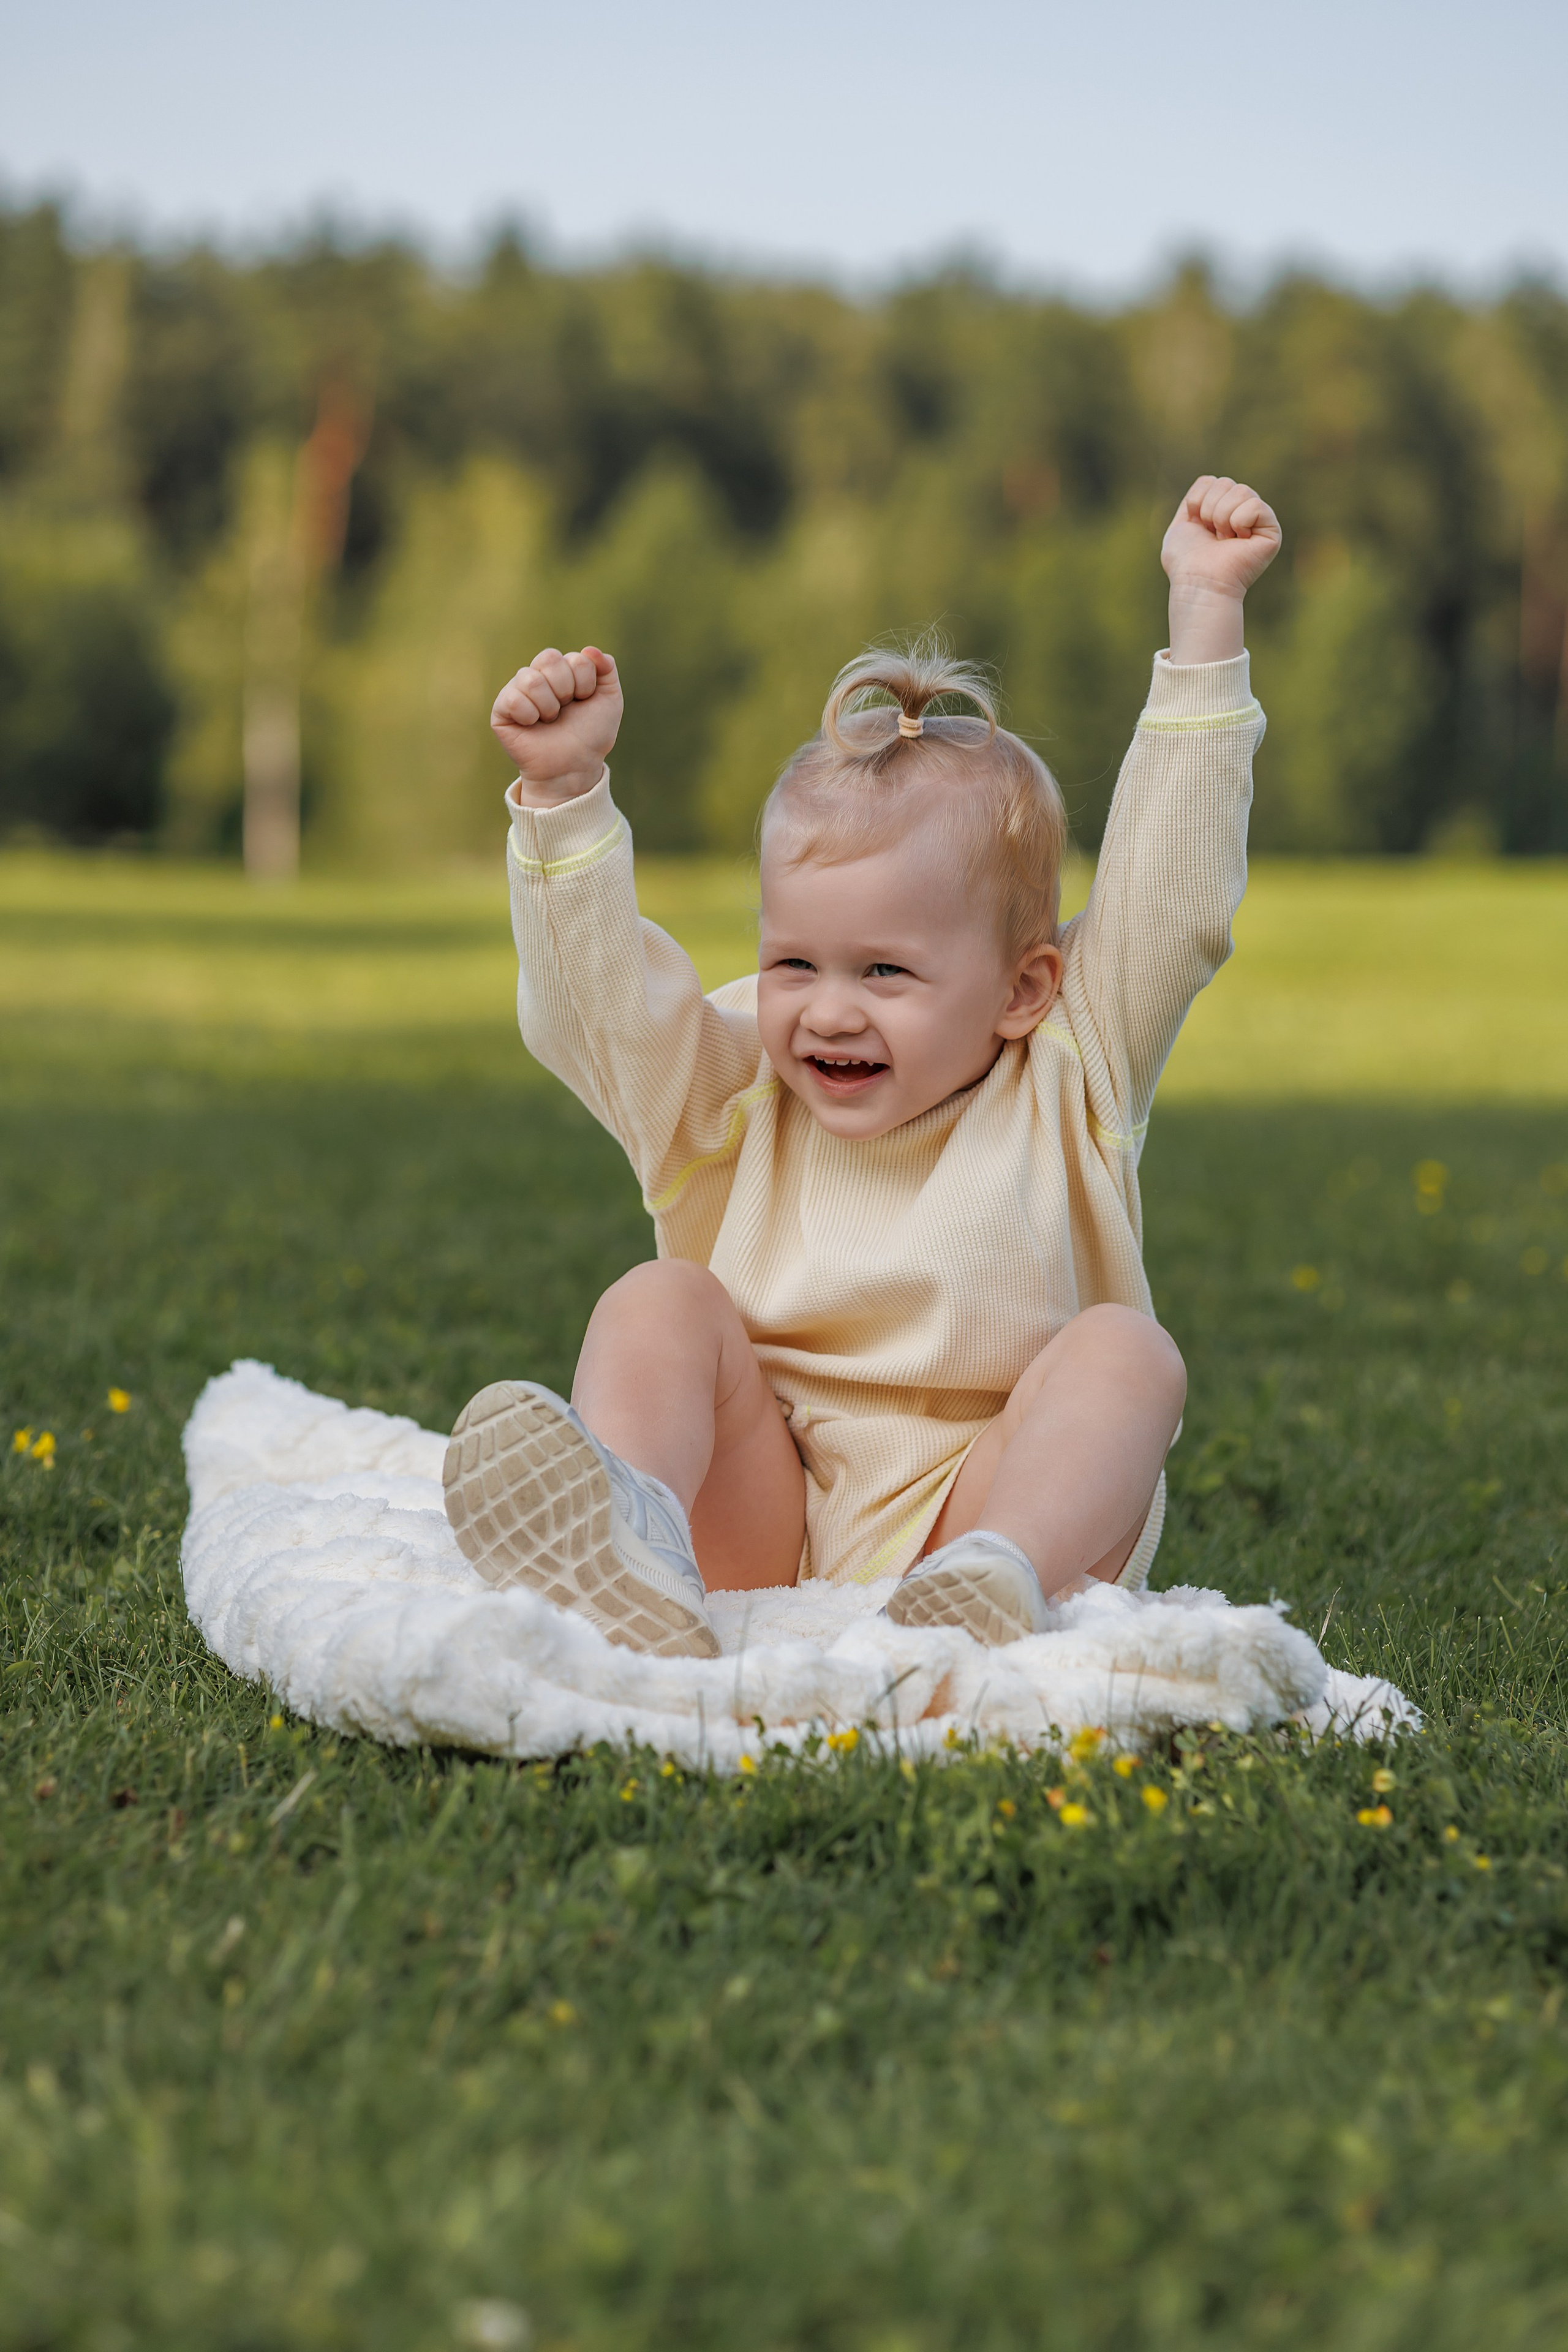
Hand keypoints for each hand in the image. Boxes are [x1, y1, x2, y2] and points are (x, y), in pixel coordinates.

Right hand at [492, 646, 621, 802]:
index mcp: (562, 670)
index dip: (585, 682)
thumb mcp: (609, 700)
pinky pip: (513, 698)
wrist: (573, 768)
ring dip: (549, 705)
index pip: (574, 658)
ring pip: (531, 678)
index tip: (584, 701)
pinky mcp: (501, 710)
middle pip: (549, 658)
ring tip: (549, 720)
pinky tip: (532, 725)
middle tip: (565, 710)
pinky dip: (529, 714)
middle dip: (566, 688)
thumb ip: (607, 669)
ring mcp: (518, 691)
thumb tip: (590, 649)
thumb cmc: (590, 736)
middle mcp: (538, 676)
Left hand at [1160, 477, 1281, 663]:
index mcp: (1220, 511)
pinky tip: (1239, 541)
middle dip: (1210, 509)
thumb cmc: (1186, 563)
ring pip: (1241, 490)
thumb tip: (1209, 484)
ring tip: (1224, 540)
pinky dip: (1240, 522)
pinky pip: (1256, 505)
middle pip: (1225, 482)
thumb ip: (1192, 502)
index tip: (1197, 527)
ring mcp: (1257, 521)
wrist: (1199, 583)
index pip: (1210, 481)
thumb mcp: (1180, 526)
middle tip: (1212, 537)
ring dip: (1222, 516)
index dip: (1197, 502)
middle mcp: (1240, 513)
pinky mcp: (1272, 531)